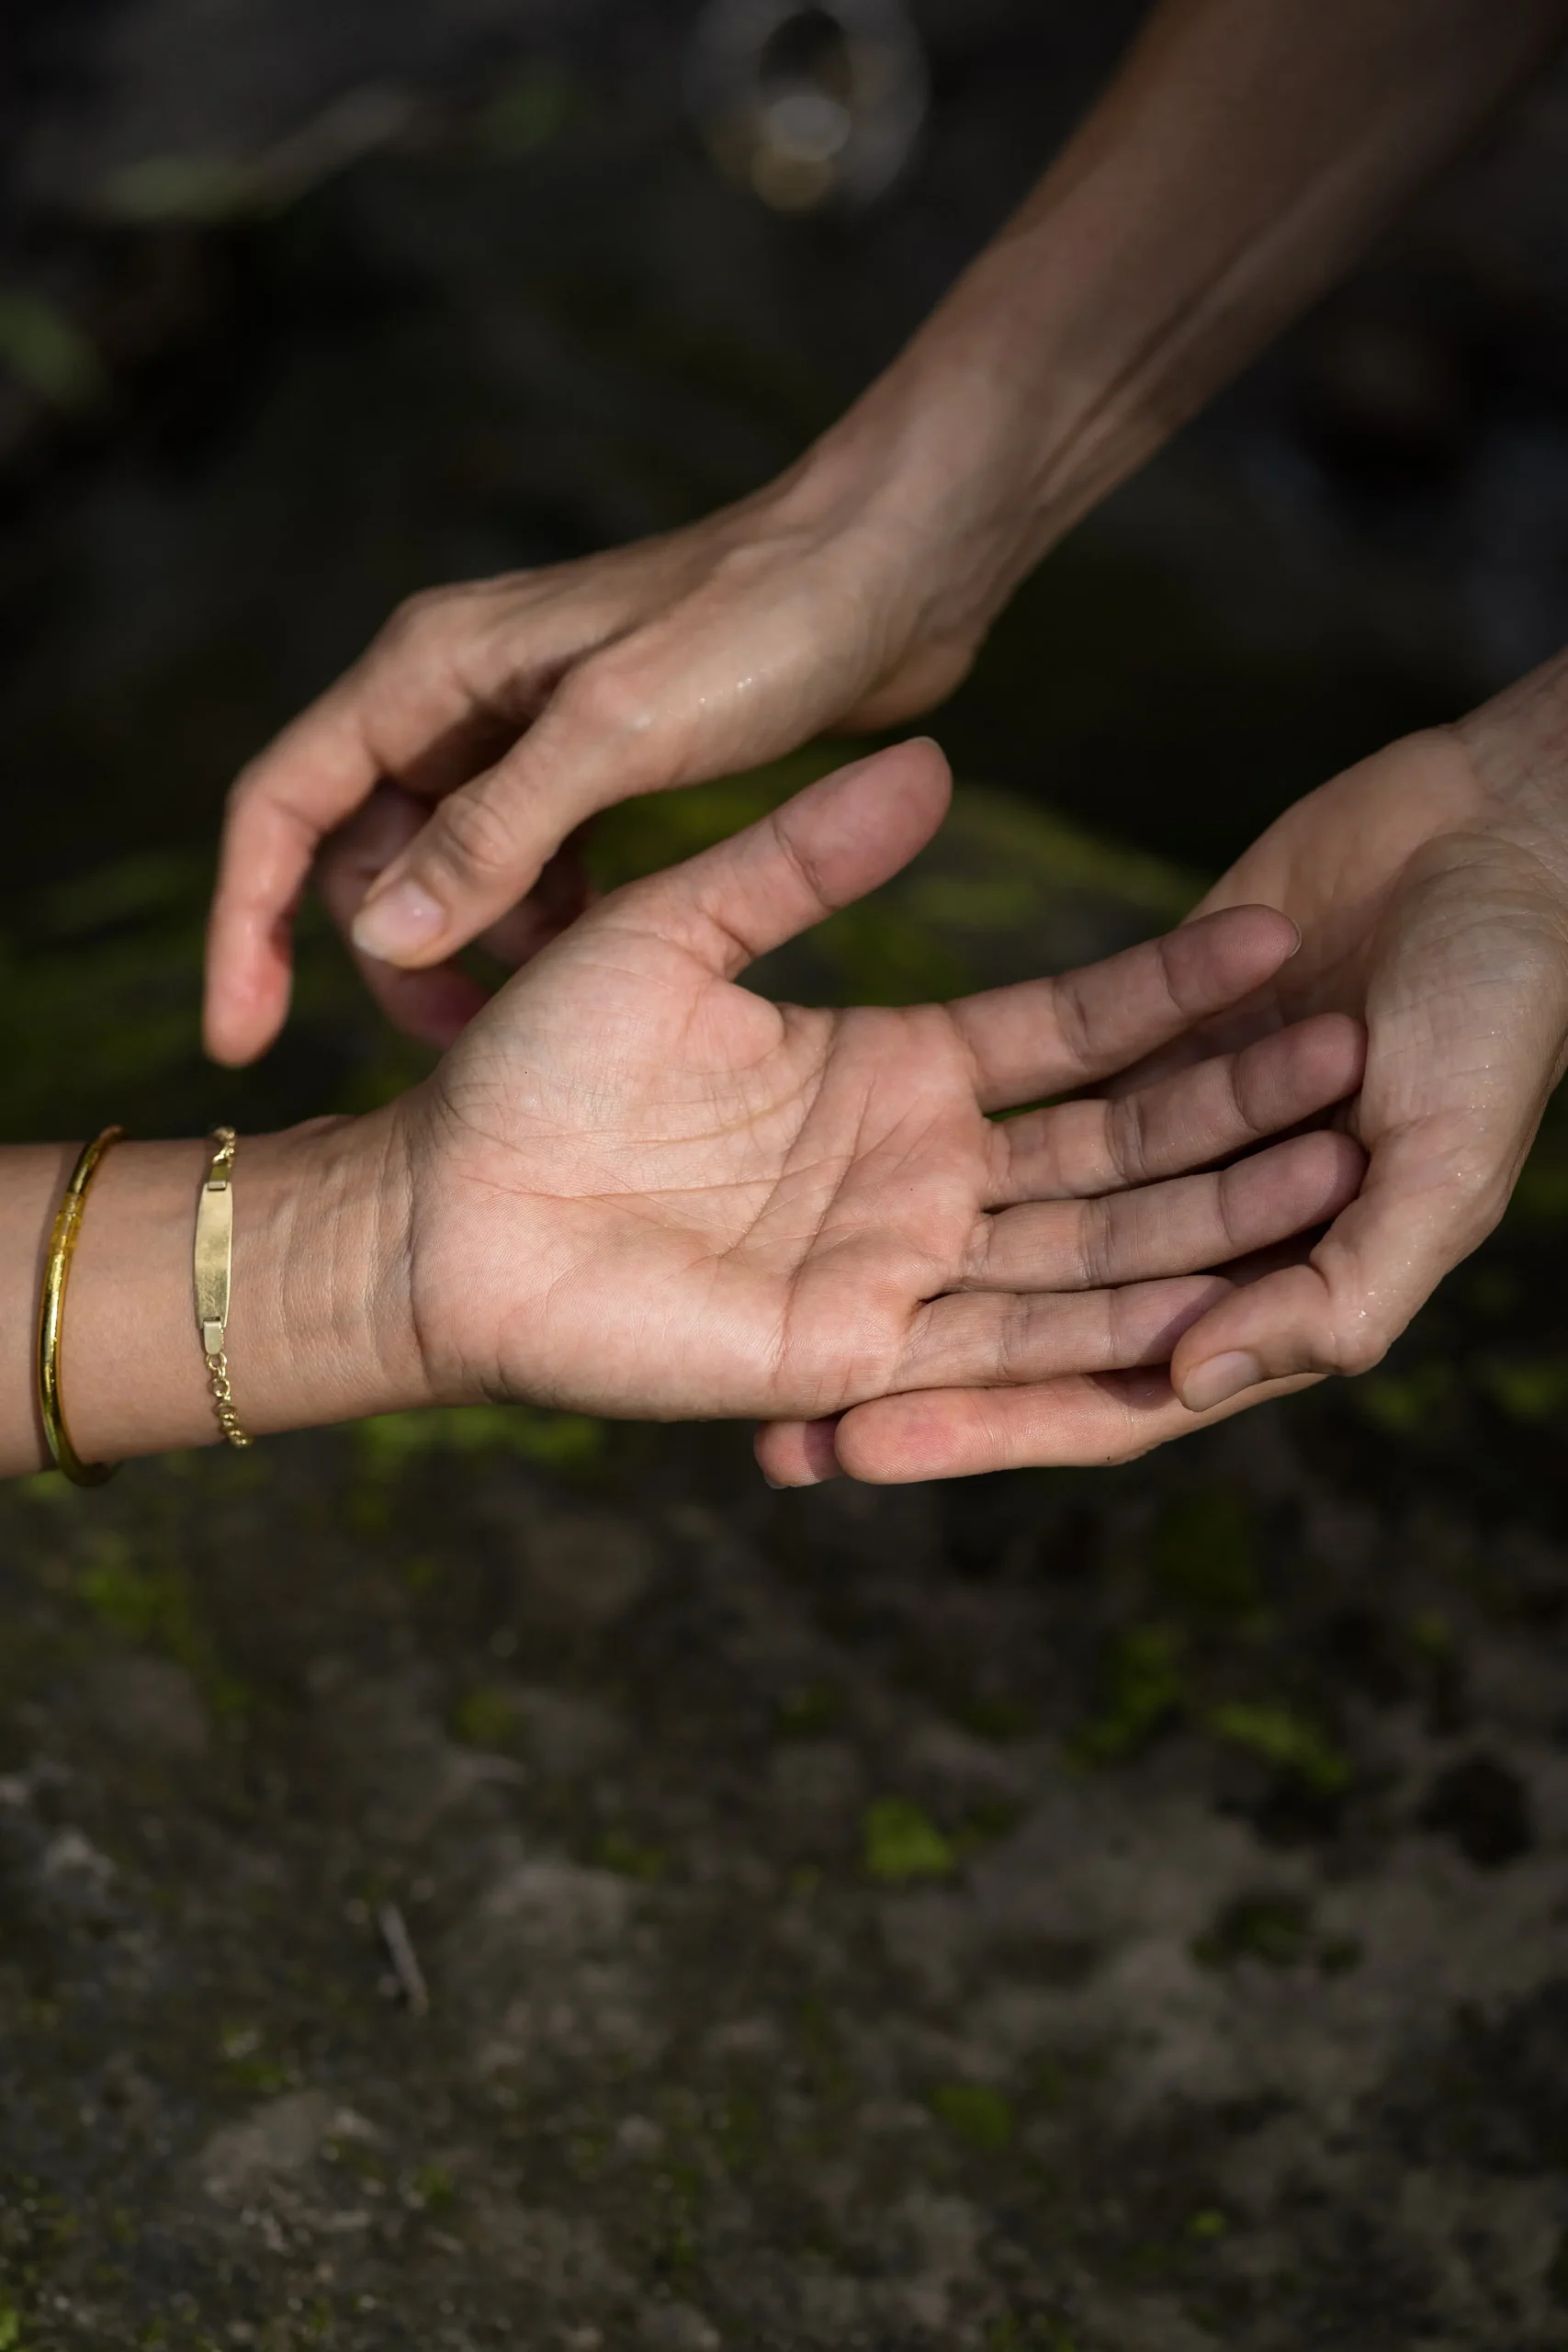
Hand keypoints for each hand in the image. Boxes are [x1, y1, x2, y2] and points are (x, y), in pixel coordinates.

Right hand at [203, 398, 1033, 1067]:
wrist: (893, 568)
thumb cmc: (764, 624)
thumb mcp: (618, 734)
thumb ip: (496, 833)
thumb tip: (380, 932)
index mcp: (430, 671)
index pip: (283, 805)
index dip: (247, 925)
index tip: (240, 1038)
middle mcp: (457, 697)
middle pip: (358, 850)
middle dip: (388, 952)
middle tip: (457, 1044)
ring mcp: (524, 731)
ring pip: (445, 868)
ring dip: (473, 946)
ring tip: (545, 1007)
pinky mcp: (593, 763)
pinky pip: (525, 864)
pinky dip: (541, 920)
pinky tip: (600, 954)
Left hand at [386, 741, 1365, 1431]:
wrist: (440, 1210)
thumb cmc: (535, 1066)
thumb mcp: (679, 928)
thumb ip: (802, 858)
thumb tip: (933, 764)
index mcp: (894, 1071)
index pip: (1068, 1031)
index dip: (1170, 990)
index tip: (1275, 933)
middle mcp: (917, 1175)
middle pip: (1111, 1142)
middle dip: (1229, 1106)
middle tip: (1352, 1054)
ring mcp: (896, 1271)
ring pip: (1085, 1244)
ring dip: (1202, 1211)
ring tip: (1327, 1162)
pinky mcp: (858, 1357)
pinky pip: (1000, 1344)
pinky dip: (1107, 1327)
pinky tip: (1209, 1298)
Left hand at [788, 657, 1567, 1480]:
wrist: (1508, 836)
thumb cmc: (1510, 1010)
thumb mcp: (1449, 1166)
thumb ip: (1344, 1291)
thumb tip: (1189, 1377)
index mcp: (1272, 1286)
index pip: (1100, 1387)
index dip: (984, 1427)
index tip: (853, 1449)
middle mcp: (1195, 1231)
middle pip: (1026, 1329)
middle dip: (913, 1379)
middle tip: (776, 1424)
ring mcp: (1154, 1139)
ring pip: (1003, 1224)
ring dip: (900, 1271)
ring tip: (767, 1304)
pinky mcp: (1130, 1040)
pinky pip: (1012, 1088)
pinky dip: (934, 1120)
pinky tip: (827, 1140)